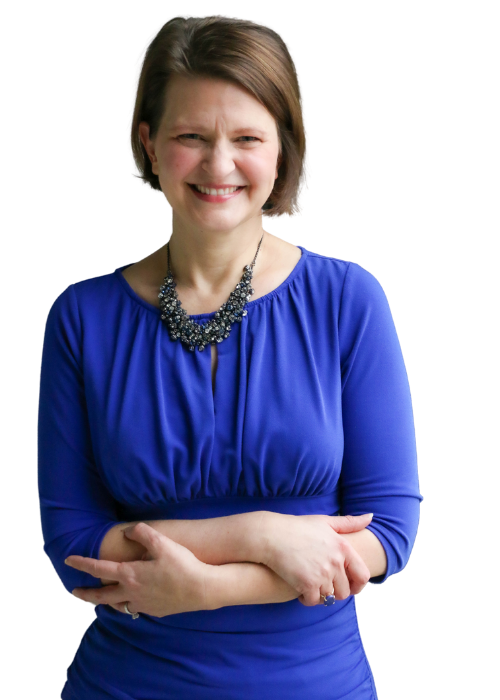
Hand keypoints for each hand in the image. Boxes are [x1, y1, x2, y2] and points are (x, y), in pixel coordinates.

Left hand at [65, 522, 212, 617]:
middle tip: (74, 591)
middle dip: (85, 594)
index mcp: (129, 575)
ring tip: (101, 599)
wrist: (201, 589)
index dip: (82, 563)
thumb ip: (142, 533)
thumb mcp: (161, 543)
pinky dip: (127, 604)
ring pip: (117, 606)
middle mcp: (131, 592)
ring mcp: (142, 604)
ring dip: (106, 602)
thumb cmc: (181, 564)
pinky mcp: (154, 610)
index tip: (69, 560)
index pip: (98, 569)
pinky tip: (131, 601)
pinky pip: (134, 608)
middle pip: (101, 596)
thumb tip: (128, 531)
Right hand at [261, 513, 372, 606]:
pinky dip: (308, 599)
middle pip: (345, 591)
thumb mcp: (325, 521)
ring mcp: (322, 574)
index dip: (359, 586)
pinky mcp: (307, 584)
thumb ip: (348, 522)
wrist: (271, 535)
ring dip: (322, 596)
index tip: (351, 588)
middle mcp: (335, 562)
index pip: (362, 574)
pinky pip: (314, 601)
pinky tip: (301, 591)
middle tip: (323, 586)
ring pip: (330, 598)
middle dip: (335, 591)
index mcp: (342, 547)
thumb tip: (370, 517)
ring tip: (311, 587)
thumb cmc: (297, 527)